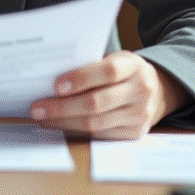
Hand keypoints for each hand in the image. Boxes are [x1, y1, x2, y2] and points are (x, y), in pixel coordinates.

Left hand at [29, 50, 187, 139]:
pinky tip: (59, 125)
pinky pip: (100, 135)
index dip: (81, 78)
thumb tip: (49, 78)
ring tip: (42, 118)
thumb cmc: (123, 72)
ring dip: (64, 122)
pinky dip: (76, 130)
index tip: (56, 85)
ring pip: (96, 123)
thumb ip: (90, 66)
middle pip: (97, 102)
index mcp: (133, 66)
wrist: (157, 90)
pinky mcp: (135, 133)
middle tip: (37, 108)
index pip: (108, 72)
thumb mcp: (114, 60)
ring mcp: (139, 115)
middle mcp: (141, 91)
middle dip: (62, 107)